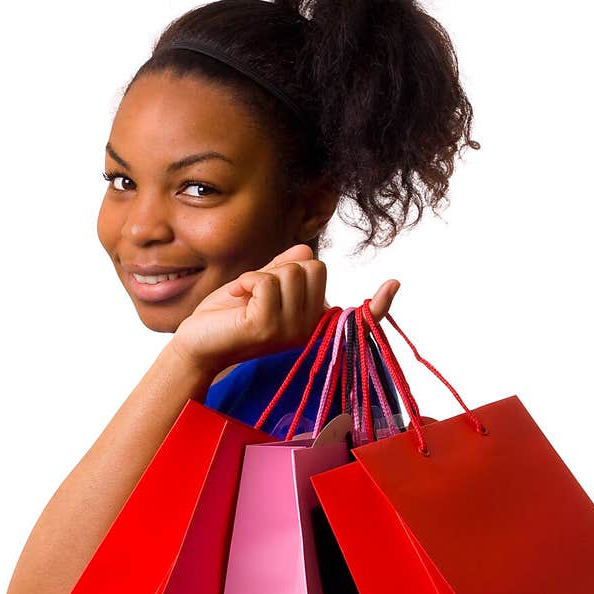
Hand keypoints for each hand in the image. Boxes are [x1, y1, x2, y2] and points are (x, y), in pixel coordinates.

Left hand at [171, 243, 400, 377]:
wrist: (199, 342)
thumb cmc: (227, 317)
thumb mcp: (261, 287)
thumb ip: (284, 268)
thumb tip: (305, 250)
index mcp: (313, 320)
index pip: (350, 316)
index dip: (379, 304)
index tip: (394, 284)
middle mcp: (309, 329)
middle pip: (315, 267)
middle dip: (282, 268)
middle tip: (258, 293)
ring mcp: (291, 330)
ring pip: (291, 271)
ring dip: (261, 276)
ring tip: (245, 298)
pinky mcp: (268, 326)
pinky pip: (267, 280)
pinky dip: (247, 280)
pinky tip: (237, 298)